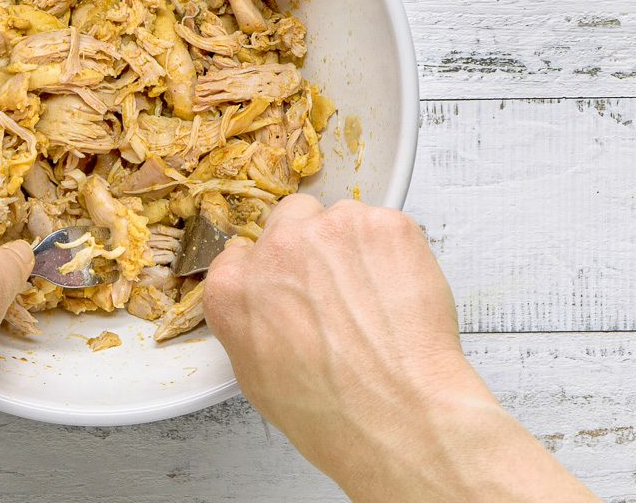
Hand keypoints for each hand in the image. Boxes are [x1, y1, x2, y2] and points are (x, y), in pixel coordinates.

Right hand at [204, 195, 597, 502]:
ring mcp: (332, 229)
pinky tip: (400, 296)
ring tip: (377, 300)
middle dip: (312, 247)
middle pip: (291, 219)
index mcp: (234, 287)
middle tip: (338, 289)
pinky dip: (396, 254)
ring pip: (343, 219)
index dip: (271, 269)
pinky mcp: (385, 226)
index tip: (290, 283)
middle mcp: (277, 247)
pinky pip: (388, 227)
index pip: (242, 252)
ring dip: (356, 248)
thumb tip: (265, 306)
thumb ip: (248, 322)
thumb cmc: (331, 412)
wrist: (397, 415)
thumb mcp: (255, 378)